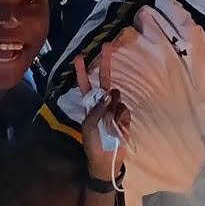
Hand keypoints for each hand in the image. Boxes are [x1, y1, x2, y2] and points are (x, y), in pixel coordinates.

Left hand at [75, 48, 130, 181]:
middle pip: (105, 80)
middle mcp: (102, 103)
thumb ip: (98, 110)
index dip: (82, 71)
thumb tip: (111, 94)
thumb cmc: (93, 143)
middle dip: (106, 63)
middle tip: (107, 45)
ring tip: (109, 123)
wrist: (107, 160)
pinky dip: (121, 118)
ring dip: (113, 107)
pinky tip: (118, 128)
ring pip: (117, 97)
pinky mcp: (125, 117)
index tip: (79, 57)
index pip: (85, 84)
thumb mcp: (89, 127)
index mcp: (89, 105)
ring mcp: (114, 109)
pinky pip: (124, 110)